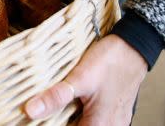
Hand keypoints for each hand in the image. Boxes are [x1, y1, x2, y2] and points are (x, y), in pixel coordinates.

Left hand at [23, 35, 147, 125]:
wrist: (134, 47)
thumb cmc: (111, 61)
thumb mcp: (80, 77)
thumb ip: (56, 97)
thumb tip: (30, 111)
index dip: (50, 125)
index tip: (36, 118)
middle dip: (57, 121)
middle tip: (42, 109)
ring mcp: (114, 122)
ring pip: (84, 124)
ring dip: (68, 117)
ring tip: (57, 105)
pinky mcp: (115, 113)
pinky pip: (93, 120)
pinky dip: (80, 114)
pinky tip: (72, 102)